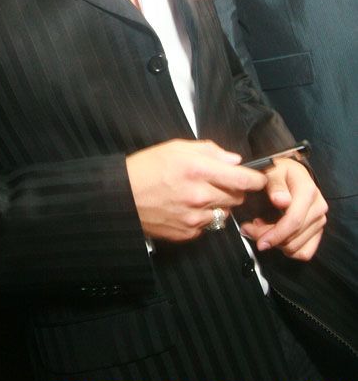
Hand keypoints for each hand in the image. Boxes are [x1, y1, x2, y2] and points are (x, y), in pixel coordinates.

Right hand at [126, 139, 267, 242]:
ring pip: (224, 212)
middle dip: (234, 190)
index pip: (243, 178)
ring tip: (198, 195)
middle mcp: (200, 195)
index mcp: (198, 169)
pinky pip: (207, 225)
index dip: (256, 179)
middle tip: (219, 183)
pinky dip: (203, 217)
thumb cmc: (147, 167)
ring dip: (218, 204)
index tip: (258, 178)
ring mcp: (194, 217)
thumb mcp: (177, 147)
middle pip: (237, 197)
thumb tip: (234, 160)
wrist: (121, 195)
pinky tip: (187, 207)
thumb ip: (210, 151)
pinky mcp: (187, 233)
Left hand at [240, 158, 326, 259]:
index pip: (294, 221)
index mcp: (308, 192)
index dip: (275, 234)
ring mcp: (319, 220)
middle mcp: (317, 207)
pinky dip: (287, 248)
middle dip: (269, 238)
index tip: (259, 240)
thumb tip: (281, 200)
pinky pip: (304, 251)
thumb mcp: (273, 171)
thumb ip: (275, 185)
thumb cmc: (280, 171)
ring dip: (276, 243)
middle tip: (250, 230)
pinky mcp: (317, 231)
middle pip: (293, 237)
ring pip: (297, 247)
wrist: (291, 172)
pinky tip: (275, 236)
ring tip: (260, 229)